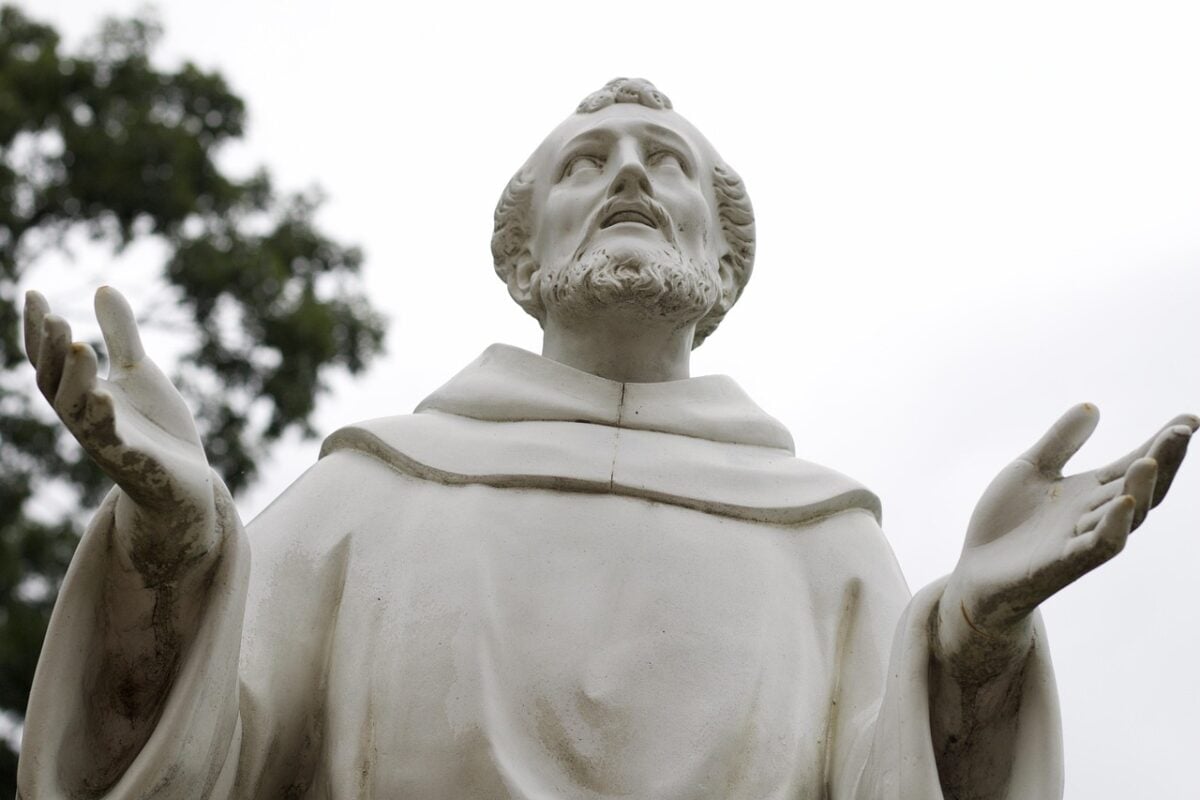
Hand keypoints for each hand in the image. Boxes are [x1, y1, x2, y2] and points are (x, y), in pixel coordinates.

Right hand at [24, 286, 216, 581]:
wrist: (186, 481)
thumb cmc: (156, 428)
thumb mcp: (140, 373)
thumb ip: (121, 336)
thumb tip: (103, 287)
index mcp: (83, 396)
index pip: (51, 361)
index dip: (37, 331)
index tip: (34, 292)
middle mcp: (87, 421)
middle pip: (57, 385)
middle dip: (53, 353)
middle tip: (57, 318)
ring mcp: (110, 444)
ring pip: (80, 414)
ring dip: (77, 380)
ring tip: (78, 346)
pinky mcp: (138, 465)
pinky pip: (118, 446)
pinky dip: (109, 424)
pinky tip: (106, 399)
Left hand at [938, 403, 1195, 674]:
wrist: (974, 571)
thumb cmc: (1006, 522)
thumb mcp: (1030, 470)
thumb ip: (1061, 441)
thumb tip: (1093, 406)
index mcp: (1090, 492)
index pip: (1134, 464)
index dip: (1161, 443)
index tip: (1188, 419)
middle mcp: (1094, 515)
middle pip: (1142, 486)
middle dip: (1164, 460)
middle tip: (1183, 430)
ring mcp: (1081, 539)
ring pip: (1126, 515)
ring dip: (1141, 487)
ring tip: (1150, 458)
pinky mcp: (1062, 562)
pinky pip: (1097, 546)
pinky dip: (1113, 525)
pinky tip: (1123, 501)